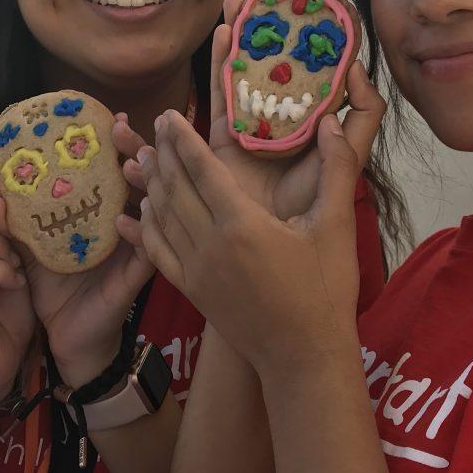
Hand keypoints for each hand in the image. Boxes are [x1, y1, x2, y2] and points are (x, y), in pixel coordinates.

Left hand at [0, 124, 152, 390]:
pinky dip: (139, 233)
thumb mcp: (29, 247)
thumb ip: (13, 222)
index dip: (118, 141)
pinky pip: (147, 250)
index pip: (116, 167)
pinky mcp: (137, 276)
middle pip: (142, 178)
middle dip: (137, 149)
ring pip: (153, 207)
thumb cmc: (51, 285)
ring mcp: (136, 248)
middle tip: (123, 129)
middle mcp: (126, 222)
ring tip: (132, 164)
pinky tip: (129, 219)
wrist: (63, 337)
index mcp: (103, 209)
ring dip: (144, 184)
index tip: (111, 116)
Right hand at [121, 0, 385, 224]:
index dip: (300, 40)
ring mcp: (244, 133)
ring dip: (228, 46)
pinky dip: (209, 79)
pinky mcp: (218, 148)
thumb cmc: (316, 209)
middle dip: (254, 32)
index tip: (297, 6)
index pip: (303, 70)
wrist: (278, 255)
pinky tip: (218, 38)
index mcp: (306, 120)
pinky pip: (211, 108)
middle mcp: (274, 121)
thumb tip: (356, 71)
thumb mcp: (348, 163)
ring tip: (227, 12)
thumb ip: (362, 120)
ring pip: (234, 79)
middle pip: (261, 67)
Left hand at [124, 107, 375, 376]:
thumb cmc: (326, 291)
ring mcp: (197, 271)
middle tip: (154, 124)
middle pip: (175, 189)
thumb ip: (336, 169)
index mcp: (243, 224)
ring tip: (141, 157)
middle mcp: (211, 245)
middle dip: (162, 153)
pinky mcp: (193, 292)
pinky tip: (136, 215)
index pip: (202, 170)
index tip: (169, 114)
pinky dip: (144, 229)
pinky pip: (158, 253)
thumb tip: (332, 122)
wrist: (304, 357)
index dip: (182, 139)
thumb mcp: (337, 226)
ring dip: (151, 185)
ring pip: (162, 218)